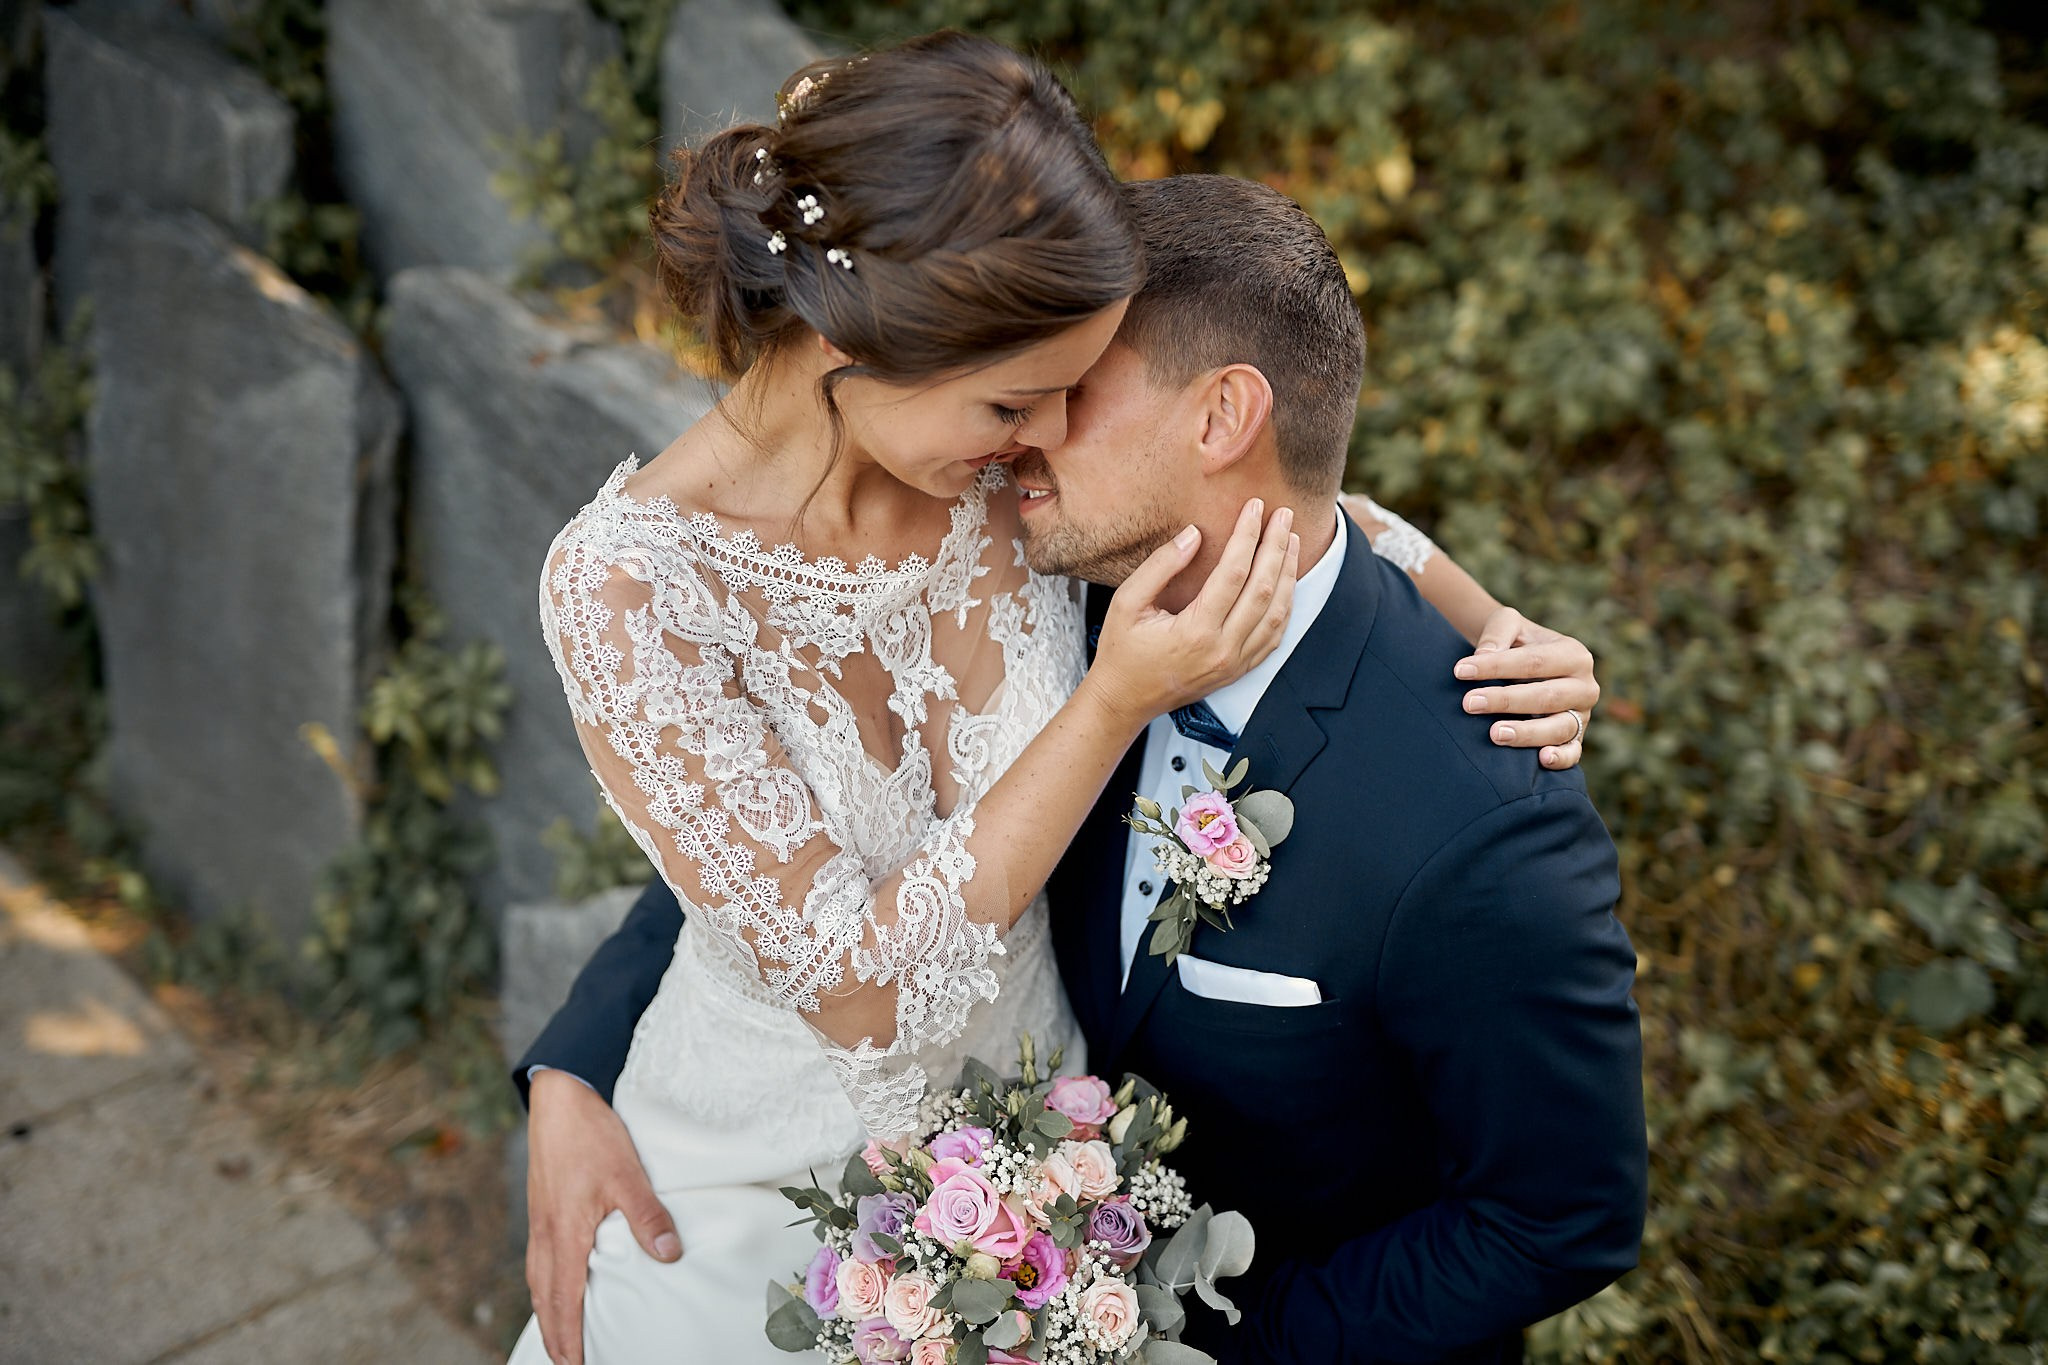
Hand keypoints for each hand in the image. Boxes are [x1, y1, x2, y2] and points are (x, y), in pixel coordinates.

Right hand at [526, 1070, 678, 1364]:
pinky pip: (539, 1262)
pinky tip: (556, 1285)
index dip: (570, 1339)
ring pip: (538, 1282)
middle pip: (545, 1301)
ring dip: (548, 1314)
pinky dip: (545, 1287)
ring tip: (560, 1339)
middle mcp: (546, 1236)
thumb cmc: (590, 1135)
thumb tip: (668, 1254)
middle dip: (555, 1338)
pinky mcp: (543, 1209)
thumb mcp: (627, 1174)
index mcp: (565, 1236)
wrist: (558, 1098)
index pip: (565, 1303)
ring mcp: (541, 1223)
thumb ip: (647, 1215)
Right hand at [1085, 499, 1298, 728]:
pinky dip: (1286, 606)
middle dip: (1276, 547)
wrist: (1124, 701)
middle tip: (1284, 515)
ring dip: (1288, 574)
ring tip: (1291, 541)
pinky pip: (1274, 636)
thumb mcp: (1127, 603)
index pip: (1233, 573)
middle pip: (1263, 589)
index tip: (1254, 508)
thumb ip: (1160, 567)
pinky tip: (1287, 582)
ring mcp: (1234, 664)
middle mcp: (1222, 650)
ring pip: (1277, 613)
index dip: (1247, 536)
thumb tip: (1194, 535)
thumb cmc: (1121, 651)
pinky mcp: (1239, 671)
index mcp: (1195, 631)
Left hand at [1452, 607, 1598, 769]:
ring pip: (1559, 728)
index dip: (1497, 666)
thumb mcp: (1508, 624)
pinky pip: (1572, 752)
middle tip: (1469, 703)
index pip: (1534, 661)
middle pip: (1546, 696)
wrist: (1528, 664)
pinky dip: (1561, 758)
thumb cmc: (1516, 643)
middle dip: (1506, 701)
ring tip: (1494, 734)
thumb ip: (1498, 633)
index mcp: (1574, 654)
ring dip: (1527, 733)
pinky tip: (1540, 760)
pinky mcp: (1576, 739)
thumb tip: (1484, 654)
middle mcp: (1584, 686)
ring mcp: (1582, 715)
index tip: (1460, 670)